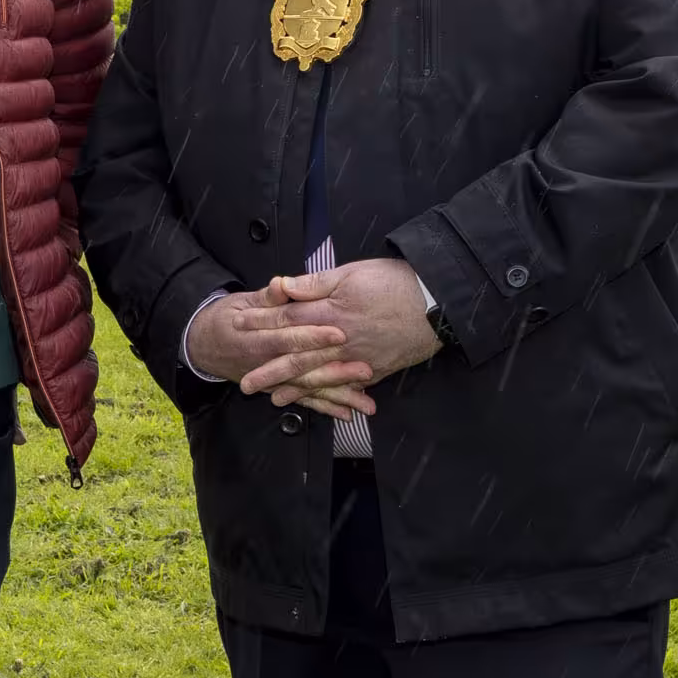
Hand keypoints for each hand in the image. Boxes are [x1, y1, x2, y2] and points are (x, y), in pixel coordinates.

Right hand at [188, 288, 361, 413]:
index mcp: (257, 339)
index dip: (313, 336)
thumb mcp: (240, 303)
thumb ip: (266, 297)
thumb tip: (281, 284)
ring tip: (364, 403)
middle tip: (365, 369)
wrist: (202, 346)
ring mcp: (272, 380)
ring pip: (307, 390)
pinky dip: (324, 407)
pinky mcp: (277, 389)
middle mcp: (265, 365)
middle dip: (335, 371)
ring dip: (337, 396)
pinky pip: (302, 400)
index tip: (339, 333)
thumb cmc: (224, 320)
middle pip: (304, 369)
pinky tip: (346, 413)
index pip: (288, 338)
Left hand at [261, 258, 444, 416]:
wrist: (438, 302)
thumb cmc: (396, 282)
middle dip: (269, 371)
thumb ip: (315, 284)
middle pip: (297, 358)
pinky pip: (349, 387)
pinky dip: (332, 398)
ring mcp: (358, 360)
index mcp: (330, 315)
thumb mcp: (352, 273)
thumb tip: (282, 286)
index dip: (261, 323)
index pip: (287, 320)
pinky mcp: (377, 370)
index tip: (239, 327)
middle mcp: (340, 342)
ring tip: (274, 399)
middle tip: (245, 383)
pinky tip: (319, 403)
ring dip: (296, 390)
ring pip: (320, 378)